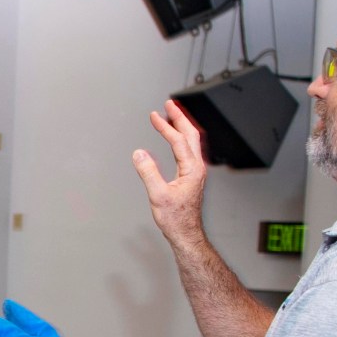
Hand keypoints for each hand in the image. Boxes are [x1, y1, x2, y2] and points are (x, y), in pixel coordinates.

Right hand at [131, 100, 209, 245]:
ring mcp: (196, 171)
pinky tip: (175, 138)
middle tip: (169, 104)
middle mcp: (197, 167)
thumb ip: (148, 172)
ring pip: (191, 141)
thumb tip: (139, 153)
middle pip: (190, 135)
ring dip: (181, 126)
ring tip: (171, 115)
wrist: (186, 233)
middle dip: (179, 117)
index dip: (165, 127)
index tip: (154, 116)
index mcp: (192, 169)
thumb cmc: (176, 218)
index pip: (178, 141)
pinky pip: (188, 150)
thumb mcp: (158, 195)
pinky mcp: (192, 176)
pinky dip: (181, 138)